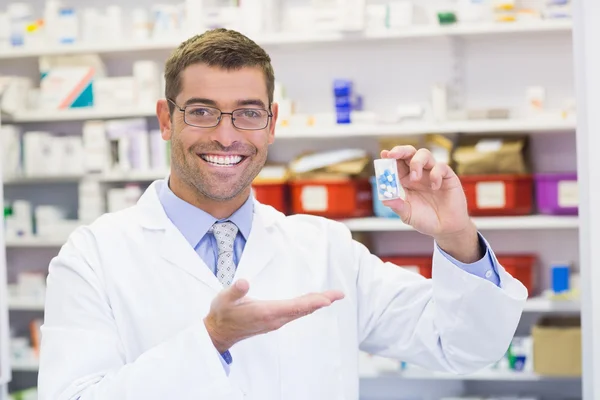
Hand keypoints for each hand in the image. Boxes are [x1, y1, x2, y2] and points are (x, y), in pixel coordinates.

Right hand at [204, 279, 344, 352]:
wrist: (218, 333)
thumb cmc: (222, 314)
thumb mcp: (224, 299)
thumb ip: (235, 291)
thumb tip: (244, 283)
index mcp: (266, 312)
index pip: (294, 307)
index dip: (311, 302)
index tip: (327, 299)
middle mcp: (274, 319)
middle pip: (302, 309)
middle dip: (321, 301)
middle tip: (339, 294)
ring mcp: (275, 321)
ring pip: (300, 312)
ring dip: (315, 303)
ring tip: (330, 296)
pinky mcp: (273, 321)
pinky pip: (295, 313)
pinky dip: (306, 306)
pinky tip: (312, 302)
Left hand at [381, 145, 480, 261]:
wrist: (446, 229)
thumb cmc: (425, 219)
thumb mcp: (408, 215)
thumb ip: (397, 206)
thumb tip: (385, 199)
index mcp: (405, 181)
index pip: (396, 164)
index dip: (390, 157)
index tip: (384, 154)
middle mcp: (418, 174)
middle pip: (409, 153)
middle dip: (400, 151)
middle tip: (393, 155)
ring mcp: (432, 173)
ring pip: (424, 154)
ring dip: (416, 162)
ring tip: (415, 178)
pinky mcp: (447, 176)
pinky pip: (441, 166)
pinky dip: (436, 174)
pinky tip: (435, 187)